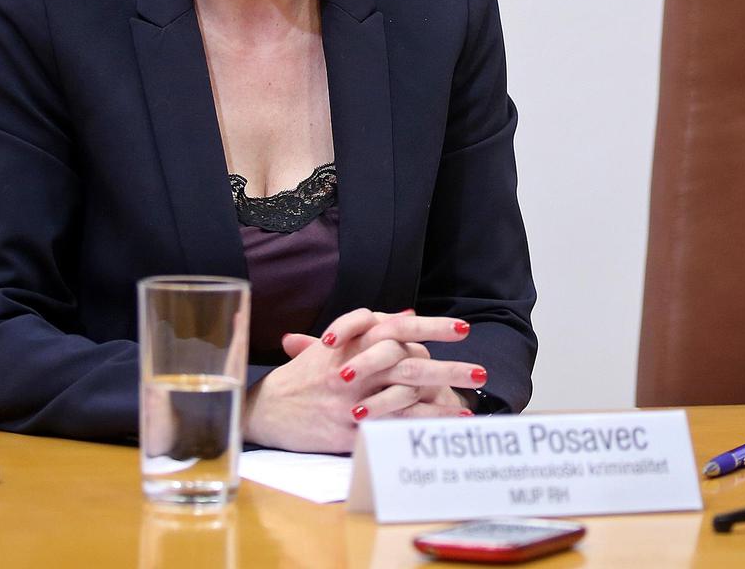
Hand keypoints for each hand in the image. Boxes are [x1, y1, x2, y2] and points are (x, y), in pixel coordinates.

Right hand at [242, 308, 485, 451]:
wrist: (264, 411)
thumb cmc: (299, 377)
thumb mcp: (330, 344)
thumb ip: (368, 329)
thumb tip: (405, 314)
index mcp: (349, 343)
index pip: (397, 329)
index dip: (431, 327)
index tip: (462, 328)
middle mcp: (352, 369)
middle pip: (409, 364)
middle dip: (448, 367)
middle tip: (480, 371)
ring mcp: (350, 401)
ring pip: (405, 396)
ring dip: (442, 399)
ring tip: (471, 400)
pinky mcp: (348, 430)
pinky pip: (391, 426)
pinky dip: (420, 424)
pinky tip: (445, 425)